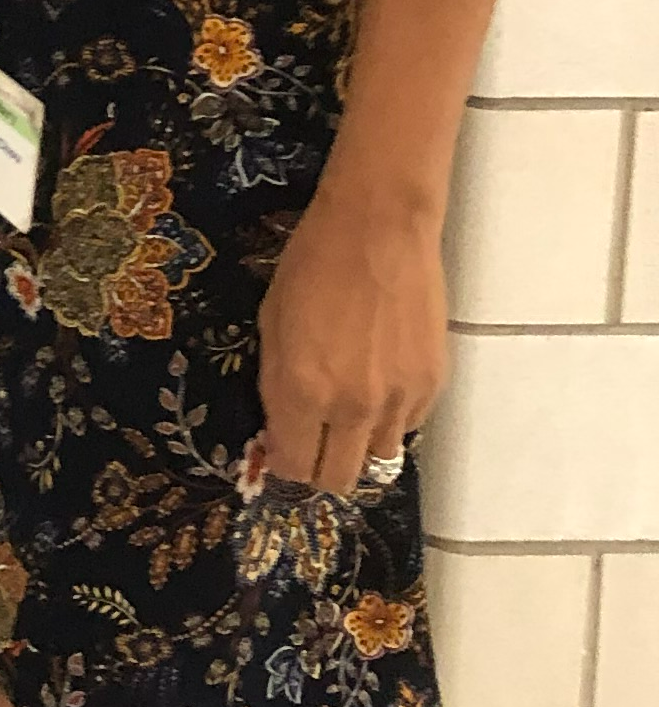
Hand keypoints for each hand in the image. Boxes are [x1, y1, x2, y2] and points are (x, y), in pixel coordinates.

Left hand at [256, 171, 447, 497]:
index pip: (295, 468)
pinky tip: (381, 381)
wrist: (380, 227)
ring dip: (361, 444)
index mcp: (303, 391)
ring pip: (380, 458)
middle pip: (339, 479)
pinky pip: (409, 426)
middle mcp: (353, 408)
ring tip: (351, 407)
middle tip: (316, 440)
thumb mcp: (272, 323)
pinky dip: (392, 418)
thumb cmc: (313, 264)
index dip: (285, 464)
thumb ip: (276, 385)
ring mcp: (398, 399)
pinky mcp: (433, 384)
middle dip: (321, 468)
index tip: (283, 448)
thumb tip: (281, 429)